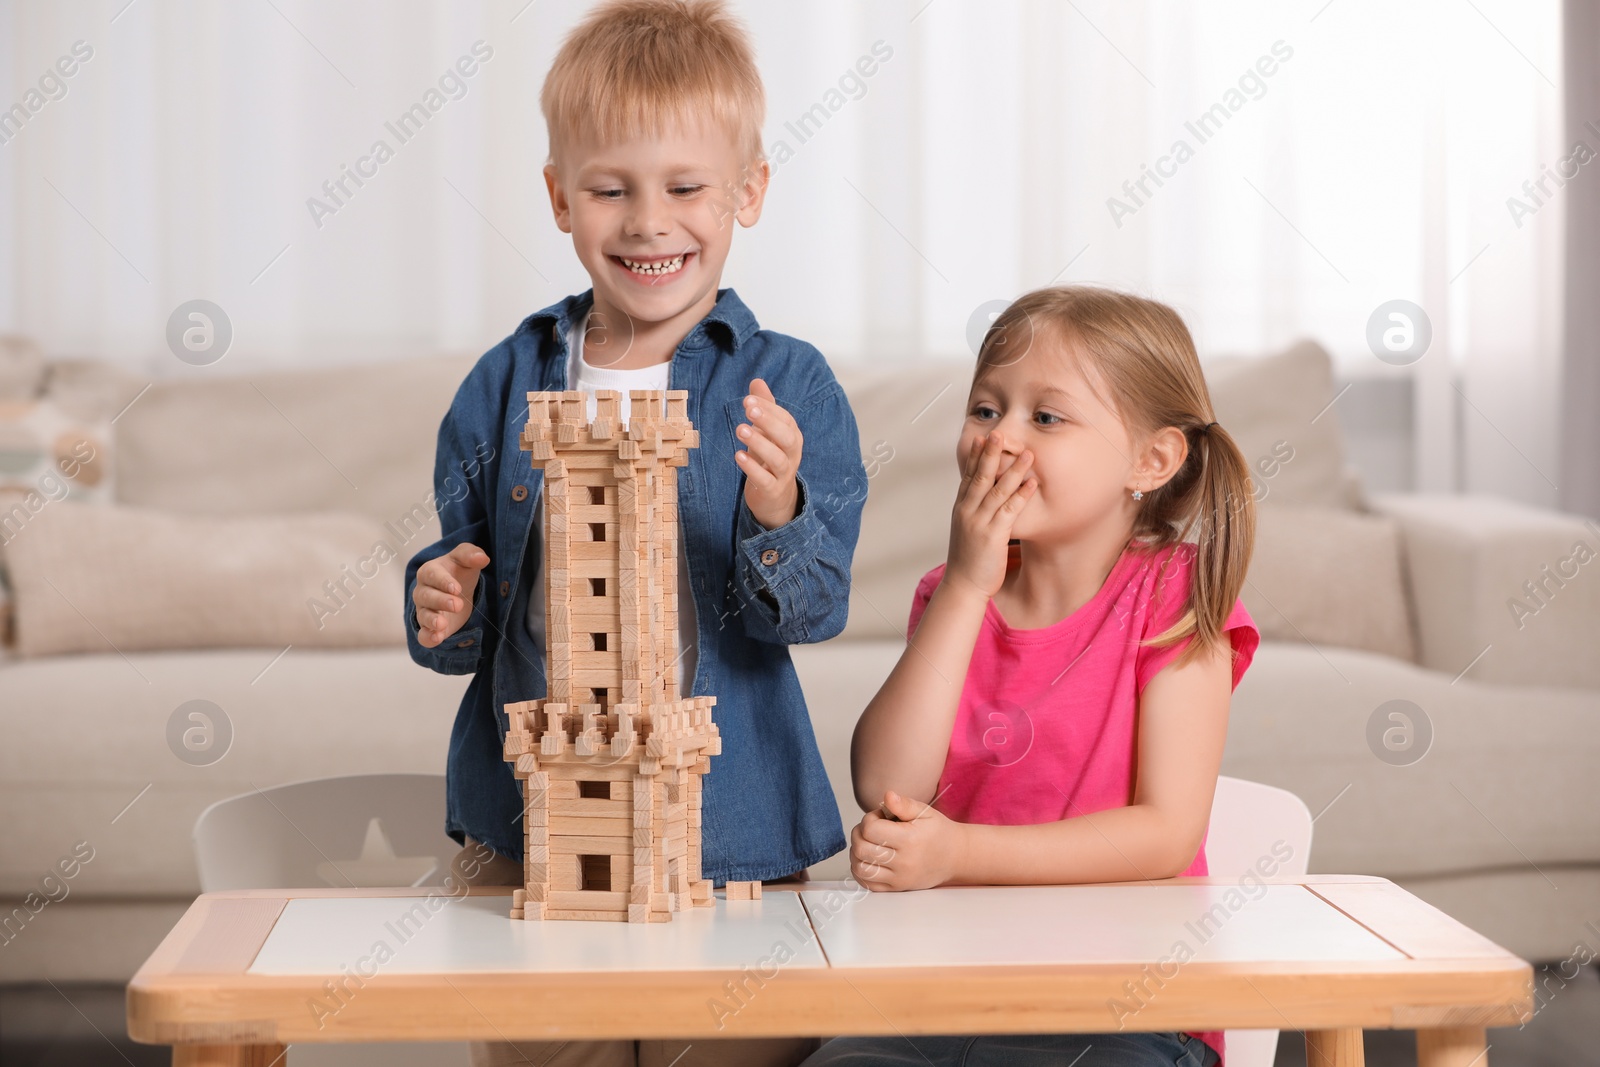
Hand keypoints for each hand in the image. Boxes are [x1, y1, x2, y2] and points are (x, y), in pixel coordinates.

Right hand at [413, 542, 490, 647]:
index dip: (443, 582)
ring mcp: (424, 611)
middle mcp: (423, 592)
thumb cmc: (459, 570)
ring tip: (442, 625)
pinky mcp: (429, 628)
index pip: (432, 575)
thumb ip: (471, 554)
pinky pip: (423, 635)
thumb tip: (482, 558)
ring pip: (423, 616)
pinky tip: (437, 638)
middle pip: (426, 596)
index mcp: (429, 572)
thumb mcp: (465, 558)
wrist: (458, 589)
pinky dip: (427, 637)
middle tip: (457, 605)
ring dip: (431, 621)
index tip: (456, 588)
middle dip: (440, 601)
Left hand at [735, 378, 801, 528]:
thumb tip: (757, 381)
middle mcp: (792, 454)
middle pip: (787, 437)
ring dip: (759, 443)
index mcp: (792, 437)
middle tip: (749, 409)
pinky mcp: (772, 490)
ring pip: (778, 458)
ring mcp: (784, 474)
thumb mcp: (767, 433)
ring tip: (740, 429)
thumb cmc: (770, 459)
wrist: (776, 499)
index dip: (769, 408)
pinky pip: (766, 480)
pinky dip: (753, 468)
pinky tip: (739, 456)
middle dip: (769, 422)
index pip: (785, 419)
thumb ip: (764, 408)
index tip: (748, 399)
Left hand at [850, 789, 963, 891]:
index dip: (869, 819)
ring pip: (860, 869)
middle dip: (859, 834)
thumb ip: (904, 804)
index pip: (870, 829)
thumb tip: (887, 796)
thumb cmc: (938, 832)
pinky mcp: (896, 888)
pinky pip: (867, 884)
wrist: (955, 857)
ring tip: (868, 843)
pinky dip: (861, 871)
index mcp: (909, 840)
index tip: (879, 817)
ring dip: (857, 853)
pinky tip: (869, 858)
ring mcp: (899, 878)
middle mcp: (903, 862)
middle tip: (871, 829)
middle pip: (861, 849)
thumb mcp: (925, 812)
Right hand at [945, 431, 1034, 599]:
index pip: (969, 477)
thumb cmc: (968, 561)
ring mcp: (979, 523)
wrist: (963, 586)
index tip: (982, 438)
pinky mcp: (993, 536)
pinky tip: (1032, 483)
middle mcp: (968, 512)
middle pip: (980, 477)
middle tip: (998, 434)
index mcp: (961, 509)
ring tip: (1026, 453)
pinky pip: (1009, 511)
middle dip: (990, 454)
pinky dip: (1021, 495)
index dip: (976, 456)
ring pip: (997, 490)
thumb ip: (975, 513)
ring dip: (1013, 470)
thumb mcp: (967, 531)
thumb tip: (984, 501)